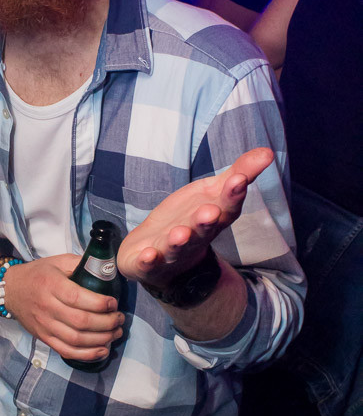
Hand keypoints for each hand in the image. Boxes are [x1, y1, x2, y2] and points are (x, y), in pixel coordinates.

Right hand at [3, 255, 124, 365]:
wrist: (10, 290)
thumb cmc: (39, 274)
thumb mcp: (58, 261)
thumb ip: (80, 264)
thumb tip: (106, 269)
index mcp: (51, 285)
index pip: (77, 298)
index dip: (100, 303)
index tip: (114, 303)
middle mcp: (47, 307)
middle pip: (80, 321)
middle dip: (106, 323)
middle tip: (120, 319)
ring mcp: (44, 325)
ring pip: (76, 339)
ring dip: (101, 339)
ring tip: (116, 333)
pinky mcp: (44, 338)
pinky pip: (66, 351)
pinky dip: (87, 354)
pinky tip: (102, 350)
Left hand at [117, 148, 273, 286]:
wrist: (162, 257)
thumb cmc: (192, 218)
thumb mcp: (214, 193)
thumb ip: (239, 173)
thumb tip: (268, 152)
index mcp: (214, 219)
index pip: (226, 207)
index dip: (233, 195)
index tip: (239, 180)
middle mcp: (196, 237)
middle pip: (203, 230)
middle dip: (206, 221)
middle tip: (210, 212)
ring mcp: (172, 251)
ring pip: (176, 246)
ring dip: (179, 241)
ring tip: (180, 234)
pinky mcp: (149, 262)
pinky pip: (148, 263)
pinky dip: (148, 260)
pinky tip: (147, 256)